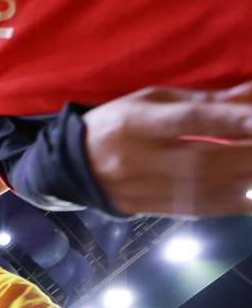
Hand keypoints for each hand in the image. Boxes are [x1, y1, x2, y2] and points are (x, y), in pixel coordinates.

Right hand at [83, 82, 251, 216]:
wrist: (74, 167)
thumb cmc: (117, 124)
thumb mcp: (152, 100)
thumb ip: (203, 100)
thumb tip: (251, 97)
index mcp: (137, 123)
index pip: (188, 121)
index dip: (228, 119)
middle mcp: (141, 160)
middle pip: (204, 160)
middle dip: (246, 153)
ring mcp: (147, 190)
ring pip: (208, 189)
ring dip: (246, 179)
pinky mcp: (155, 210)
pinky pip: (204, 209)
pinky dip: (237, 201)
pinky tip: (251, 192)